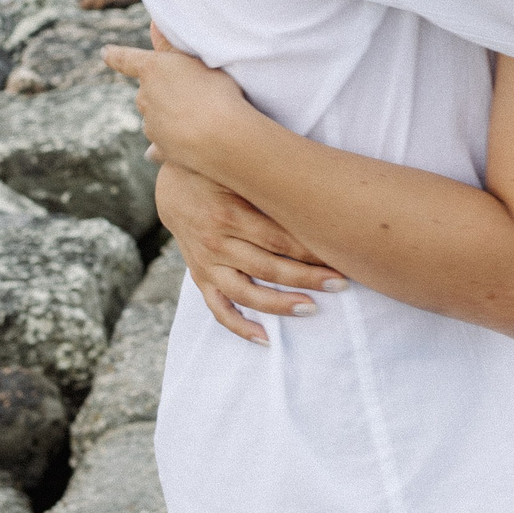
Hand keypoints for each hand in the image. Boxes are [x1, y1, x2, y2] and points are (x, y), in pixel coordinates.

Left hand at [102, 25, 255, 177]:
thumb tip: (153, 23)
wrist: (222, 136)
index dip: (116, 55)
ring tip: (197, 118)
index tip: (105, 53)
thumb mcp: (196, 60)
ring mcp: (151, 126)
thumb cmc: (215, 91)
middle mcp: (145, 98)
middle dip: (161, 93)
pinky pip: (158, 147)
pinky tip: (171, 150)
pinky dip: (163, 147)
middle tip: (191, 92)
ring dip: (167, 118)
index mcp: (152, 71)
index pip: (127, 60)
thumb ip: (171, 45)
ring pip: (154, 119)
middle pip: (146, 93)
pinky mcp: (161, 149)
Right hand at [152, 162, 346, 344]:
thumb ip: (271, 189)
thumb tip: (318, 200)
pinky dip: (240, 326)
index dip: (312, 251)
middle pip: (270, 267)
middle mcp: (217, 242)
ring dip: (281, 304)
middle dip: (308, 278)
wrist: (172, 183)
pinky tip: (265, 339)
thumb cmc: (218, 173)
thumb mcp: (240, 174)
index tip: (341, 256)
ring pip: (247, 292)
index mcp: (231, 213)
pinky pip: (219, 308)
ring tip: (311, 308)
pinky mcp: (200, 277)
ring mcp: (206, 263)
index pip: (280, 239)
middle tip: (340, 284)